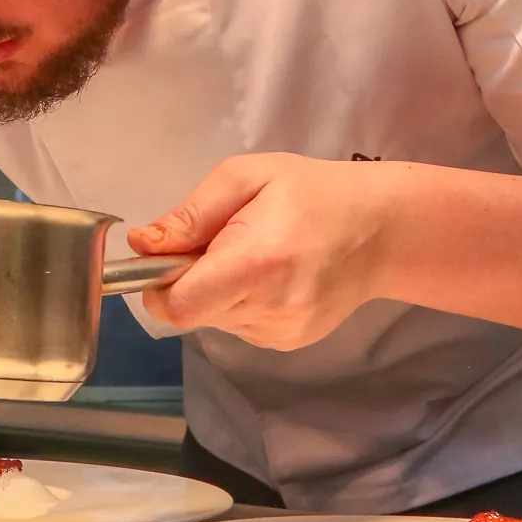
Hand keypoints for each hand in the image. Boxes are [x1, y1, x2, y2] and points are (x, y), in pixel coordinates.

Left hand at [129, 153, 398, 348]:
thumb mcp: (244, 178)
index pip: (179, 307)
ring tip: (254, 256)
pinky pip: (238, 326)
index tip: (168, 259)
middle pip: (192, 313)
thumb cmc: (310, 192)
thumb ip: (190, 215)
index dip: (157, 286)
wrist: (380, 230)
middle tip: (221, 244)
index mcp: (256, 264)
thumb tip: (141, 245)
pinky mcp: (289, 343)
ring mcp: (282, 333)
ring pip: (213, 320)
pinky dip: (239, 303)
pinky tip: (270, 277)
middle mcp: (269, 309)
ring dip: (216, 292)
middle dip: (189, 281)